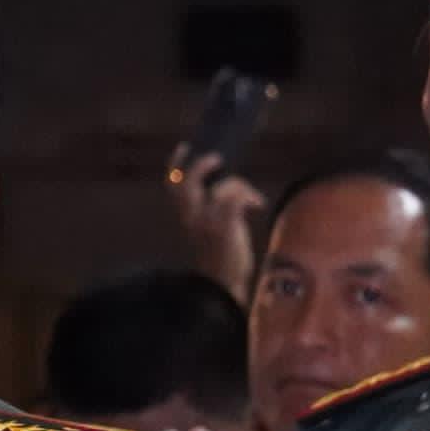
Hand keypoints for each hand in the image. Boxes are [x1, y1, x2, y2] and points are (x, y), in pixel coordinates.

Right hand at [172, 151, 264, 297]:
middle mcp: (192, 218)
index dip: (175, 164)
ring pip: (221, 187)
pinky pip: (236, 198)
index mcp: (186, 217)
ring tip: (252, 197)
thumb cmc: (222, 255)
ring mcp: (207, 223)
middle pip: (188, 182)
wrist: (225, 283)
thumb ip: (213, 208)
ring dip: (241, 186)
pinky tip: (257, 204)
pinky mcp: (224, 228)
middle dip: (202, 165)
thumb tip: (230, 184)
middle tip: (218, 159)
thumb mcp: (210, 228)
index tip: (184, 147)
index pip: (172, 186)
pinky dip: (249, 196)